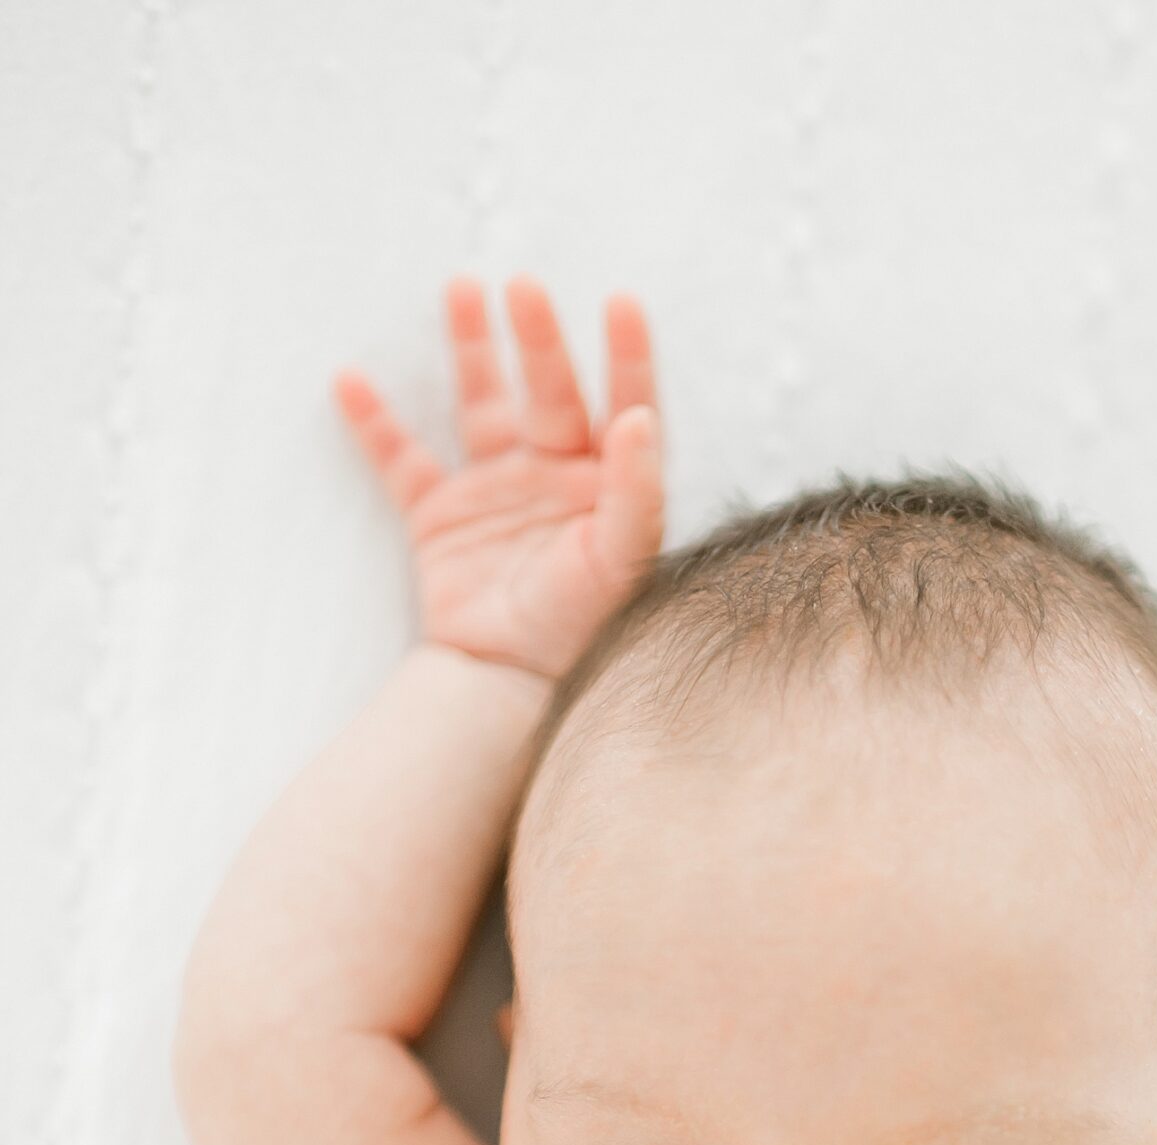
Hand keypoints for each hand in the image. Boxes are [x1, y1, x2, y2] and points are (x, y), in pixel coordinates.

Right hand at [331, 274, 664, 680]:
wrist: (504, 684)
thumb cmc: (577, 627)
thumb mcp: (621, 560)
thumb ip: (638, 491)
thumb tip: (642, 418)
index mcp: (606, 487)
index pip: (624, 405)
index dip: (626, 356)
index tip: (621, 300)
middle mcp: (555, 479)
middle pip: (552, 392)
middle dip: (538, 339)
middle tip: (523, 285)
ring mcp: (497, 493)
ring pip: (483, 404)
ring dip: (473, 349)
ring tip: (462, 288)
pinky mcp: (442, 515)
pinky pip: (404, 460)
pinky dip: (376, 424)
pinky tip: (350, 381)